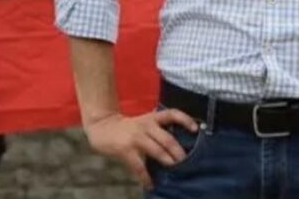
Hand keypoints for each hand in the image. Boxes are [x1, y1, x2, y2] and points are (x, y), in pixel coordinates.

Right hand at [85, 109, 199, 189]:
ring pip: (157, 150)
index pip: (172, 114)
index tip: (196, 129)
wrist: (103, 127)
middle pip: (167, 138)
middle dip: (179, 152)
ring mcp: (136, 137)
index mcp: (152, 119)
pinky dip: (146, 177)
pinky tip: (150, 185)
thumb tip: (178, 146)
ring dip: (167, 161)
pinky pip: (139, 166)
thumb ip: (158, 130)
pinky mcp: (126, 149)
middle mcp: (146, 126)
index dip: (185, 120)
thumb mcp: (144, 122)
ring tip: (175, 170)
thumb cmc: (128, 128)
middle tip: (186, 162)